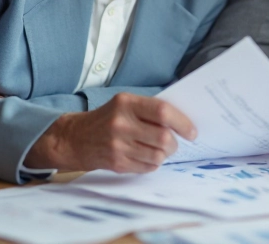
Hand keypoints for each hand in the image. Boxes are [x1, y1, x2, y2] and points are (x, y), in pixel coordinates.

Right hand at [24, 93, 195, 172]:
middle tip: (174, 143)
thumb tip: (183, 121)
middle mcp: (122, 123)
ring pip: (158, 155)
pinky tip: (145, 155)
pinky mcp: (117, 163)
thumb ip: (150, 109)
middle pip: (163, 138)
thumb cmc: (108, 118)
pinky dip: (153, 163)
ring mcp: (118, 145)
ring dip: (165, 154)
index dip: (182, 123)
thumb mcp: (125, 104)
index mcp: (126, 103)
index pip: (163, 112)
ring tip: (159, 149)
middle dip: (174, 143)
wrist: (76, 138)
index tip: (192, 131)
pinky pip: (148, 167)